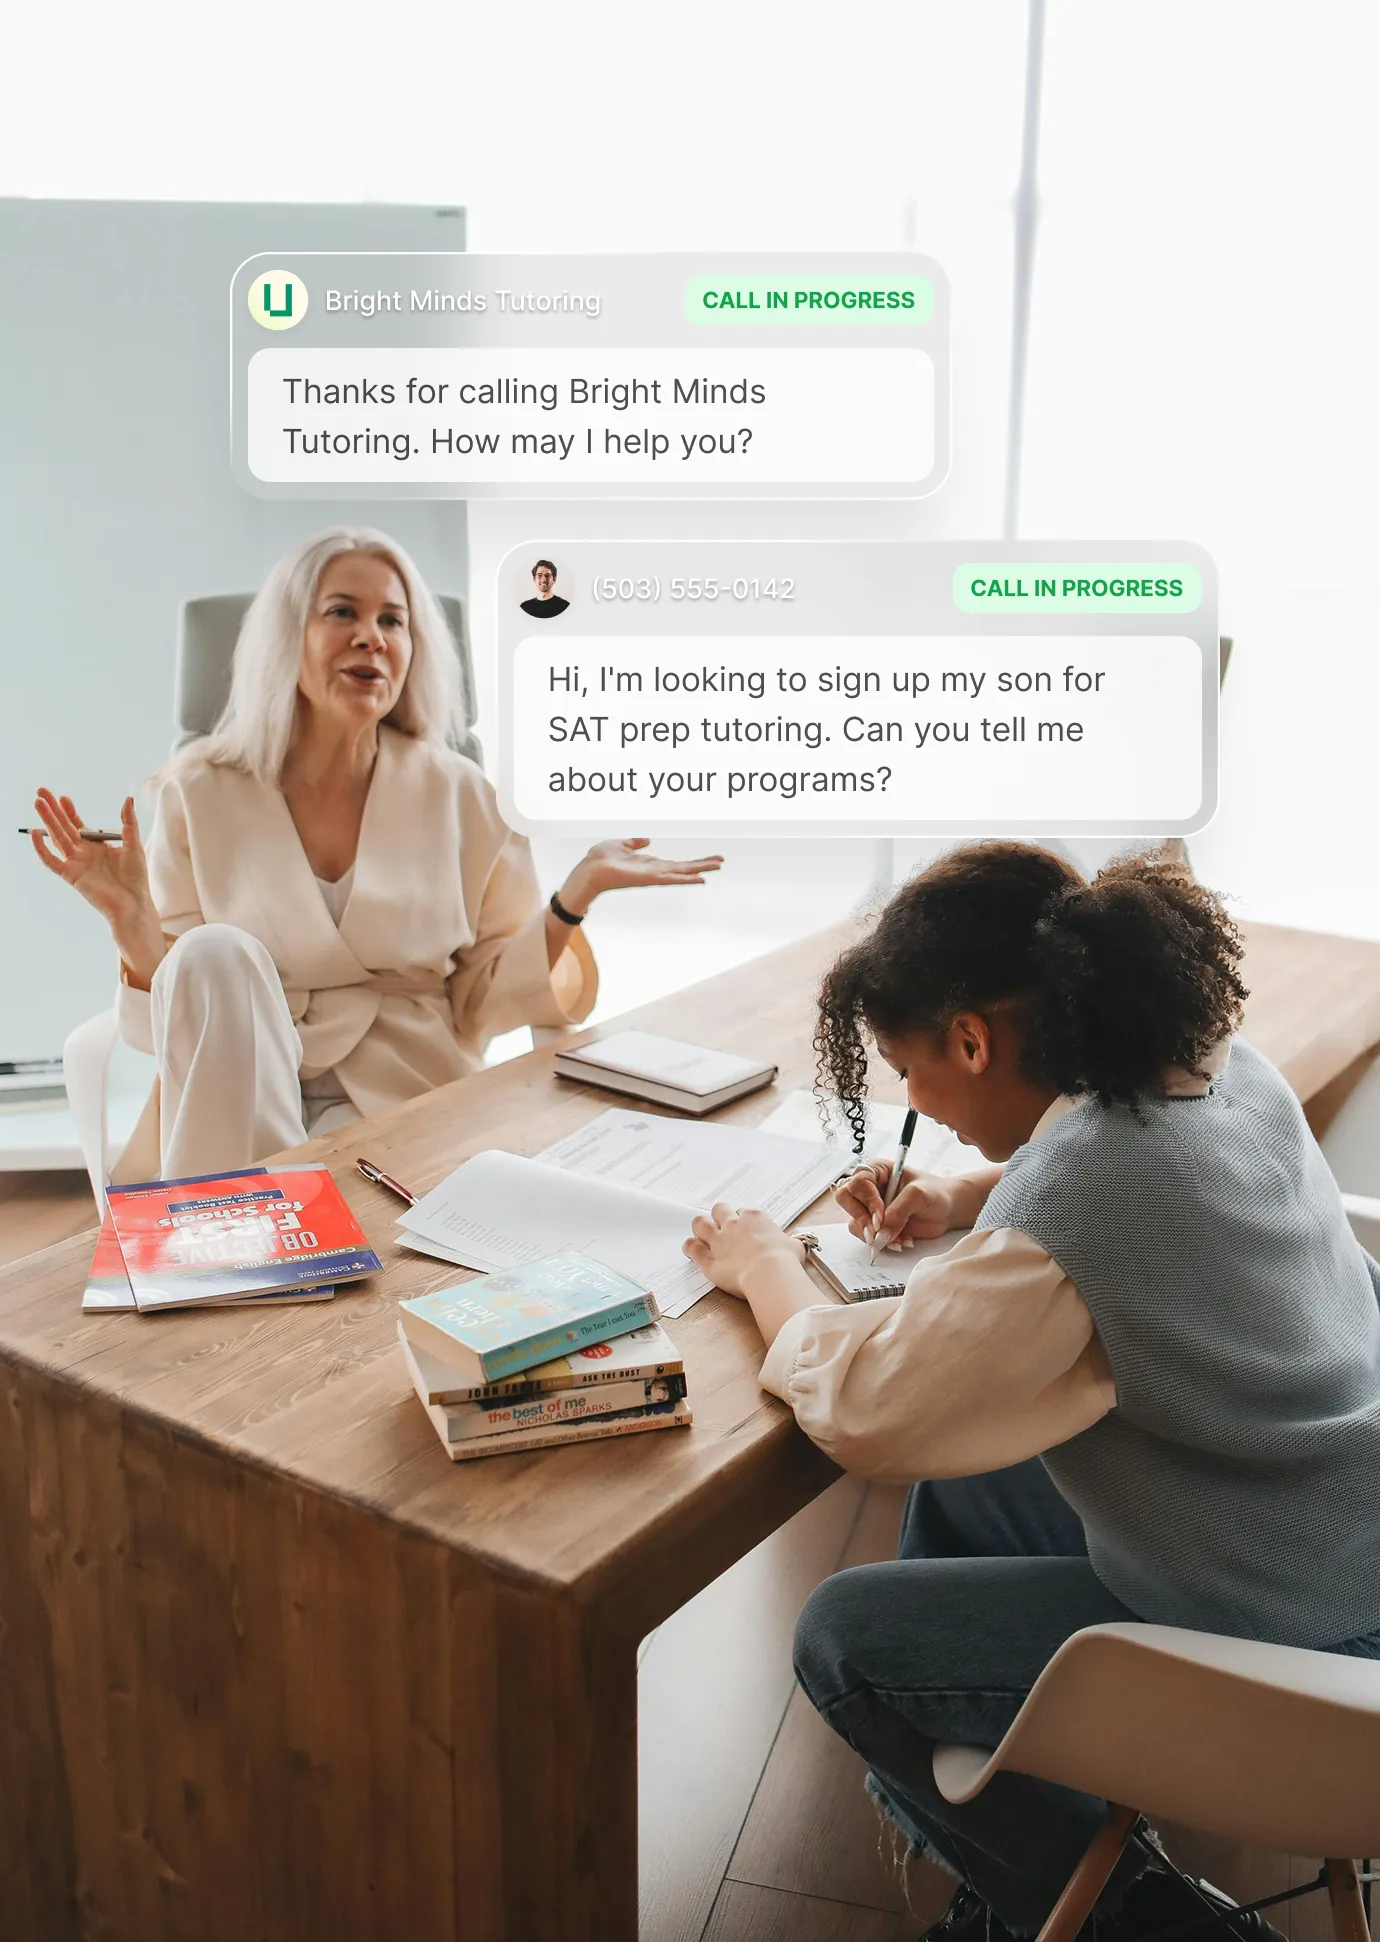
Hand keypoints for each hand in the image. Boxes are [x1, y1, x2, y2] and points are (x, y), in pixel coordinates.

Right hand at [29, 789, 165, 983]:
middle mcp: (83, 853)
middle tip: (42, 791)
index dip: (70, 811)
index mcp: (97, 846)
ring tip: (38, 803)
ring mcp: (76, 864)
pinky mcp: (71, 876)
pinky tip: (36, 834)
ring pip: (57, 838)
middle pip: (64, 827)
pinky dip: (42, 848)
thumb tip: (127, 799)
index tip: (64, 797)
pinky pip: (52, 861)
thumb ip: (129, 823)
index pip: (79, 825)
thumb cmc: (135, 878)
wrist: (133, 903)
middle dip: (53, 810)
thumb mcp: (134, 845)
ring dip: (47, 821)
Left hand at [557, 837, 723, 915]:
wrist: (589, 870)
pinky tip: (701, 879)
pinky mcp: (649, 879)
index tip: (707, 861)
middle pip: (683, 868)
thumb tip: (646, 840)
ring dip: (700, 870)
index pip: (675, 864)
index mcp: (649, 864)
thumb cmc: (599, 859)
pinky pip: (671, 879)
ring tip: (718, 866)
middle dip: (702, 865)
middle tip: (721, 862)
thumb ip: (634, 843)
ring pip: (682, 873)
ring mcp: (653, 876)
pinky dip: (686, 879)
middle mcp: (654, 871)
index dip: (691, 862)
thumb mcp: (620, 844)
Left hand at [683, 1201, 800, 1298]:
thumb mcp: (795, 1246)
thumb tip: (795, 1245)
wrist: (770, 1273)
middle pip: (720, 1210)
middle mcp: (734, 1224)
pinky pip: (691, 1247)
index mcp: (755, 1218)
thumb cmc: (785, 1260)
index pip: (743, 1211)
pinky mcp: (708, 1258)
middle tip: (723, 1228)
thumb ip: (790, 1243)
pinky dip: (690, 1247)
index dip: (743, 1220)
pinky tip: (691, 1249)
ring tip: (703, 1235)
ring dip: (700, 1228)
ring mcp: (719, 1240)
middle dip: (719, 1217)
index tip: (745, 1229)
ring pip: (700, 1223)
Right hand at [834, 1162, 971, 1249]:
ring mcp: (871, 1207)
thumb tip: (881, 1233)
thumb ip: (899, 1211)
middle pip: (845, 1198)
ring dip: (872, 1234)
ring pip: (854, 1221)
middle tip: (877, 1229)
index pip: (857, 1181)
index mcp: (877, 1170)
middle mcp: (870, 1187)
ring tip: (896, 1238)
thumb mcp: (919, 1195)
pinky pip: (867, 1236)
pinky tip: (901, 1241)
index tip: (881, 1214)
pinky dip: (881, 1243)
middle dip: (860, 1216)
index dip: (866, 1199)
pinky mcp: (877, 1225)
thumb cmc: (936, 1193)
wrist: (948, 1210)